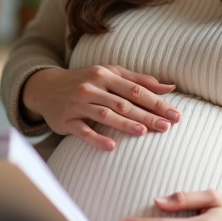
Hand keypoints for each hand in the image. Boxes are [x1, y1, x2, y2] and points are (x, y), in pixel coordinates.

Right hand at [22, 65, 181, 151]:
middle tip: (167, 126)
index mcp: (105, 74)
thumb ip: (138, 81)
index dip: (156, 102)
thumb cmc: (85, 81)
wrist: (45, 87)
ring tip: (144, 132)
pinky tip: (112, 146)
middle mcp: (91, 87)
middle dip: (146, 115)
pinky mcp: (66, 120)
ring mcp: (78, 104)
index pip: (135, 89)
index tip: (175, 114)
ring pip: (105, 115)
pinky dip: (97, 139)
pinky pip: (83, 131)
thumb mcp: (109, 74)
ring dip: (125, 124)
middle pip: (123, 103)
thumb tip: (170, 87)